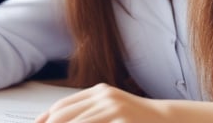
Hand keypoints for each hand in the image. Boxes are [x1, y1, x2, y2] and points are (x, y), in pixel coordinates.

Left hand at [36, 83, 163, 122]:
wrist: (167, 119)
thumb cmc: (136, 120)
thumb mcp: (111, 111)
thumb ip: (89, 114)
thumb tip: (57, 120)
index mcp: (98, 92)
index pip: (61, 106)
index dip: (45, 120)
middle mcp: (103, 96)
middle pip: (64, 115)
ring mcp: (113, 106)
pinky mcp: (121, 117)